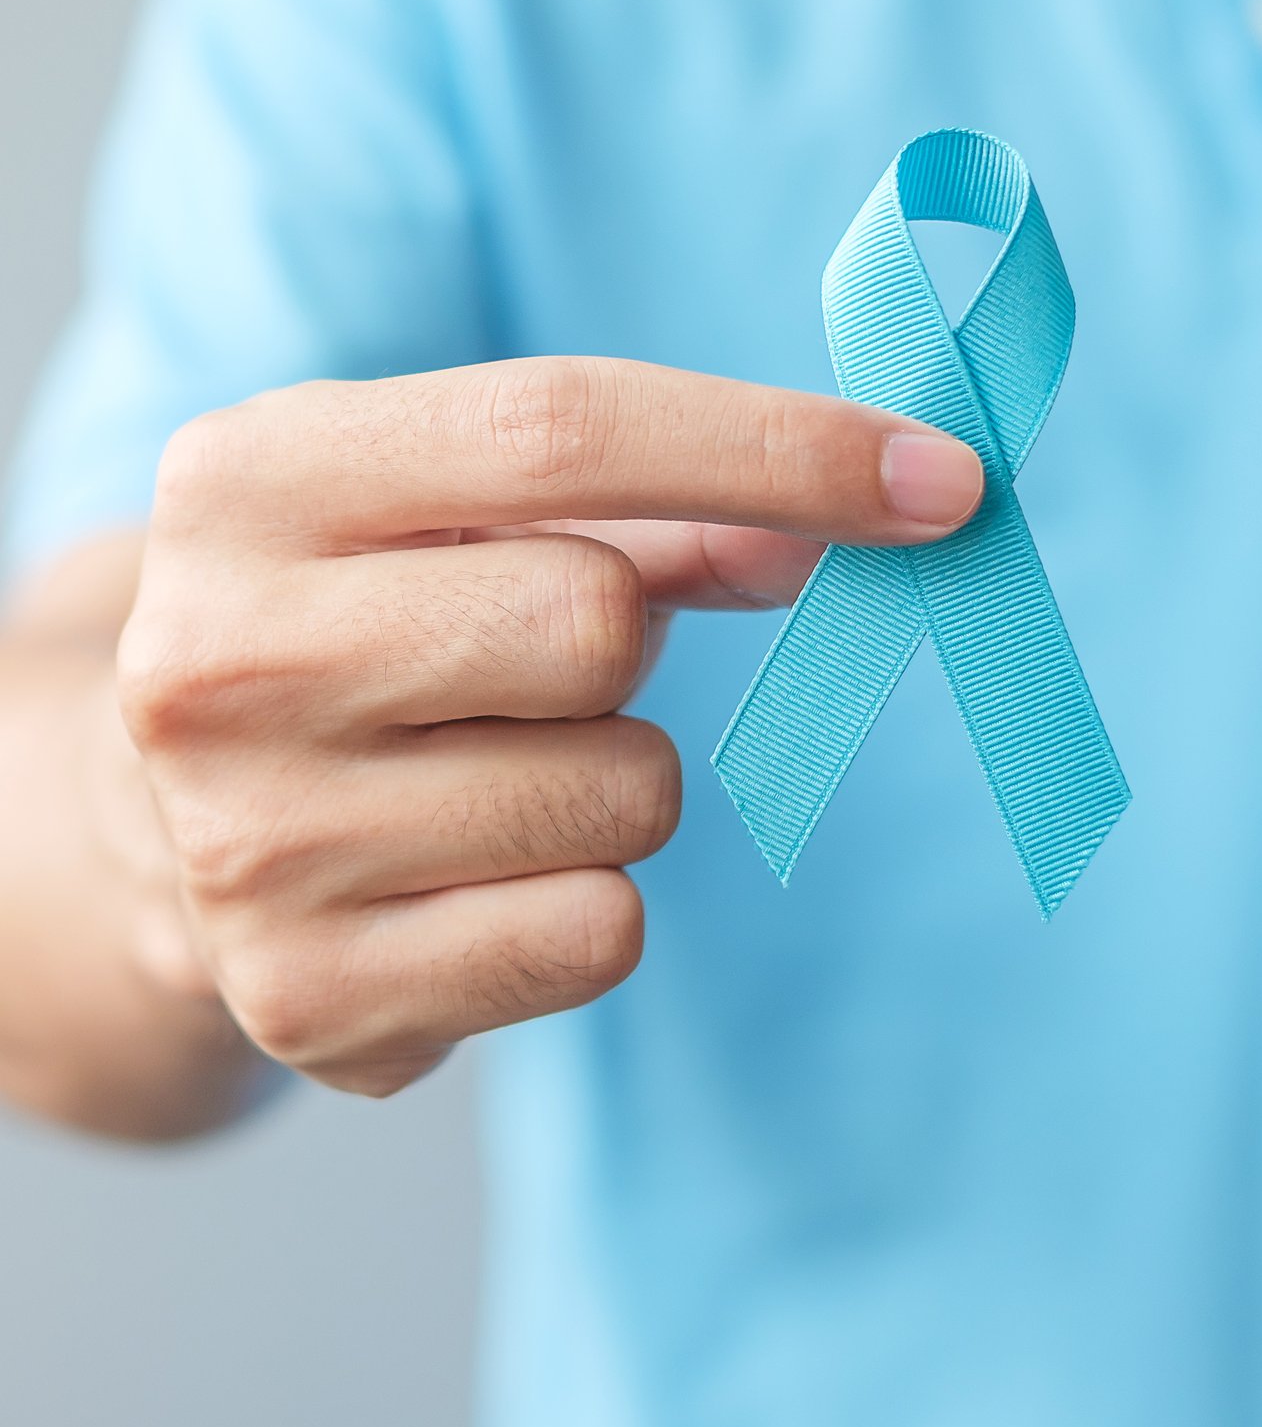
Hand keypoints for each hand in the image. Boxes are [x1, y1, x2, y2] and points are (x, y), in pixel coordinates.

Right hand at [116, 357, 981, 1095]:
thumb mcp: (445, 511)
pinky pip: (599, 933)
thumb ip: (654, 504)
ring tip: (490, 766)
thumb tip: (868, 509)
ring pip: (623, 791)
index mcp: (244, 480)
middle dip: (635, 642)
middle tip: (549, 661)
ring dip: (618, 774)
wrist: (152, 816)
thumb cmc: (350, 619)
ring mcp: (246, 842)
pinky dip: (592, 897)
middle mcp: (213, 658)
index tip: (945, 480)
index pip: (558, 427)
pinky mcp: (305, 998)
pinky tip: (475, 871)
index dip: (777, 445)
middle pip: (596, 622)